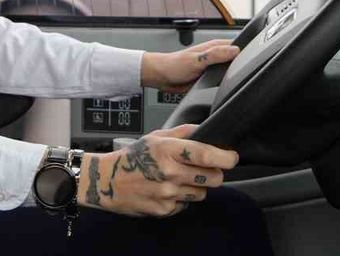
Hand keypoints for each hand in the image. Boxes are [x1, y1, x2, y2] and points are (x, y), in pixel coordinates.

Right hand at [76, 124, 238, 216]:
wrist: (107, 181)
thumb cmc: (132, 157)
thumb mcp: (155, 137)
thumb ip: (183, 132)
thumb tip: (206, 129)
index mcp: (168, 150)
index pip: (206, 155)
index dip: (226, 157)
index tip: (232, 156)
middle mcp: (170, 173)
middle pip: (213, 178)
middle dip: (214, 173)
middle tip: (204, 168)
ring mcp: (168, 193)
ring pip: (202, 193)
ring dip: (197, 186)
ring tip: (180, 178)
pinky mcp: (165, 209)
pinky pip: (186, 205)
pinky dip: (182, 198)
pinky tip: (168, 189)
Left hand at [141, 39, 239, 92]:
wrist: (161, 77)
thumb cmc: (174, 65)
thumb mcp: (197, 60)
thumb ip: (216, 55)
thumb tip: (236, 51)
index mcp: (215, 46)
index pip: (238, 46)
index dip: (247, 52)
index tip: (254, 60)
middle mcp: (216, 55)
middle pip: (237, 59)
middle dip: (243, 65)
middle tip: (247, 74)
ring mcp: (213, 66)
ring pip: (231, 70)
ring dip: (234, 74)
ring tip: (238, 81)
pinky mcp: (210, 77)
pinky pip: (223, 79)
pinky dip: (226, 82)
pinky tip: (228, 87)